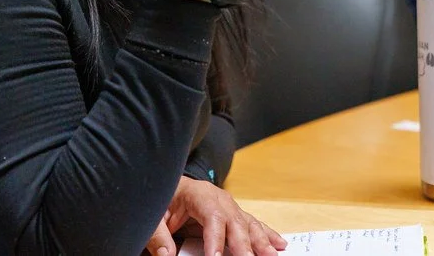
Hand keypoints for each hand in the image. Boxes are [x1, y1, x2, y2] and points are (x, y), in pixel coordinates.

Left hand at [145, 176, 286, 255]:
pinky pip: (252, 225)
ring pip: (248, 224)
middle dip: (244, 244)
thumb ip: (158, 235)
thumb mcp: (154, 215)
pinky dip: (266, 235)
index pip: (211, 217)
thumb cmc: (164, 198)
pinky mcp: (234, 215)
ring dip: (261, 241)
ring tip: (271, 255)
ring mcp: (229, 206)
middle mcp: (219, 199)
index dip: (215, 239)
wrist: (171, 186)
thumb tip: (166, 255)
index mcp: (199, 194)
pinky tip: (279, 245)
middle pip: (235, 222)